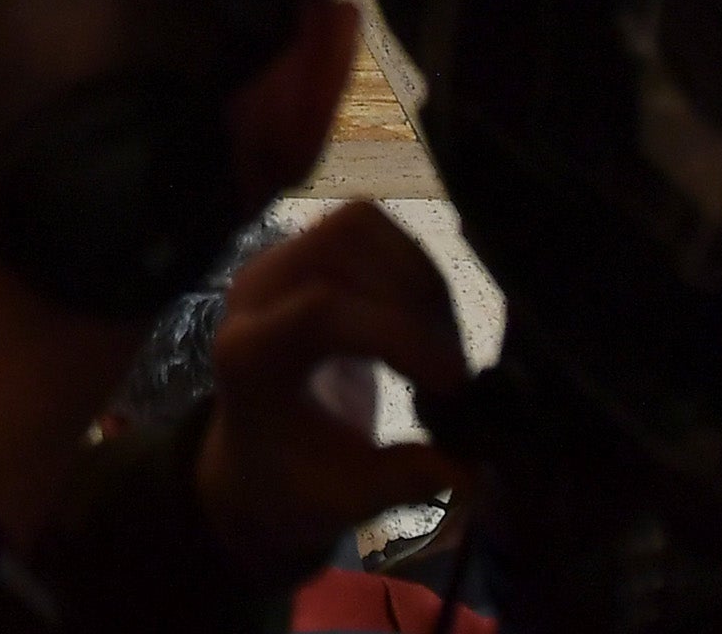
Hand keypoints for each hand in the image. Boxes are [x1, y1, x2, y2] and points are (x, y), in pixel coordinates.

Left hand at [190, 201, 469, 583]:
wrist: (258, 459)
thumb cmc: (295, 483)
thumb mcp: (347, 497)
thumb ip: (406, 478)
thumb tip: (474, 466)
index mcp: (247, 355)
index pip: (321, 310)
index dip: (400, 336)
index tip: (453, 385)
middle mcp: (253, 293)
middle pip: (343, 248)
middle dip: (415, 306)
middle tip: (454, 375)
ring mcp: (276, 264)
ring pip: (360, 224)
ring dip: (419, 279)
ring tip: (443, 349)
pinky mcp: (304, 253)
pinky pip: (368, 227)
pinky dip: (412, 266)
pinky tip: (429, 324)